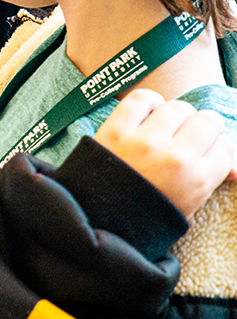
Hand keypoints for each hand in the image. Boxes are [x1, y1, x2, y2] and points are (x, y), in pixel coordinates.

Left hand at [93, 89, 236, 218]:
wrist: (95, 219)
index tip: (206, 151)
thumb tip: (233, 167)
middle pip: (207, 121)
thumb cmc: (143, 216)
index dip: (217, 148)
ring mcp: (144, 141)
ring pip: (177, 108)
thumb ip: (209, 181)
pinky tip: (147, 114)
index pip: (225, 147)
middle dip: (202, 129)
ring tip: (165, 128)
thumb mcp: (186, 208)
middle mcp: (175, 157)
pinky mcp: (115, 130)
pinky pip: (141, 99)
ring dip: (175, 116)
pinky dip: (148, 102)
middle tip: (187, 138)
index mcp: (197, 180)